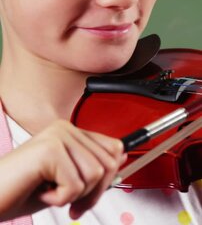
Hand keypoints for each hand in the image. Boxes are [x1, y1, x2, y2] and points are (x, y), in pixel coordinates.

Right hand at [0, 120, 125, 220]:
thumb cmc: (23, 188)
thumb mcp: (66, 179)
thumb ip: (91, 166)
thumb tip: (120, 157)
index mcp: (70, 131)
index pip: (113, 147)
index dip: (108, 175)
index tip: (90, 192)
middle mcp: (65, 128)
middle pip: (108, 163)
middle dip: (92, 192)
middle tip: (69, 200)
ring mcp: (57, 136)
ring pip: (94, 174)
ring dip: (74, 194)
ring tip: (50, 190)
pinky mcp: (50, 149)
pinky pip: (75, 184)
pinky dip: (60, 198)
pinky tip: (41, 190)